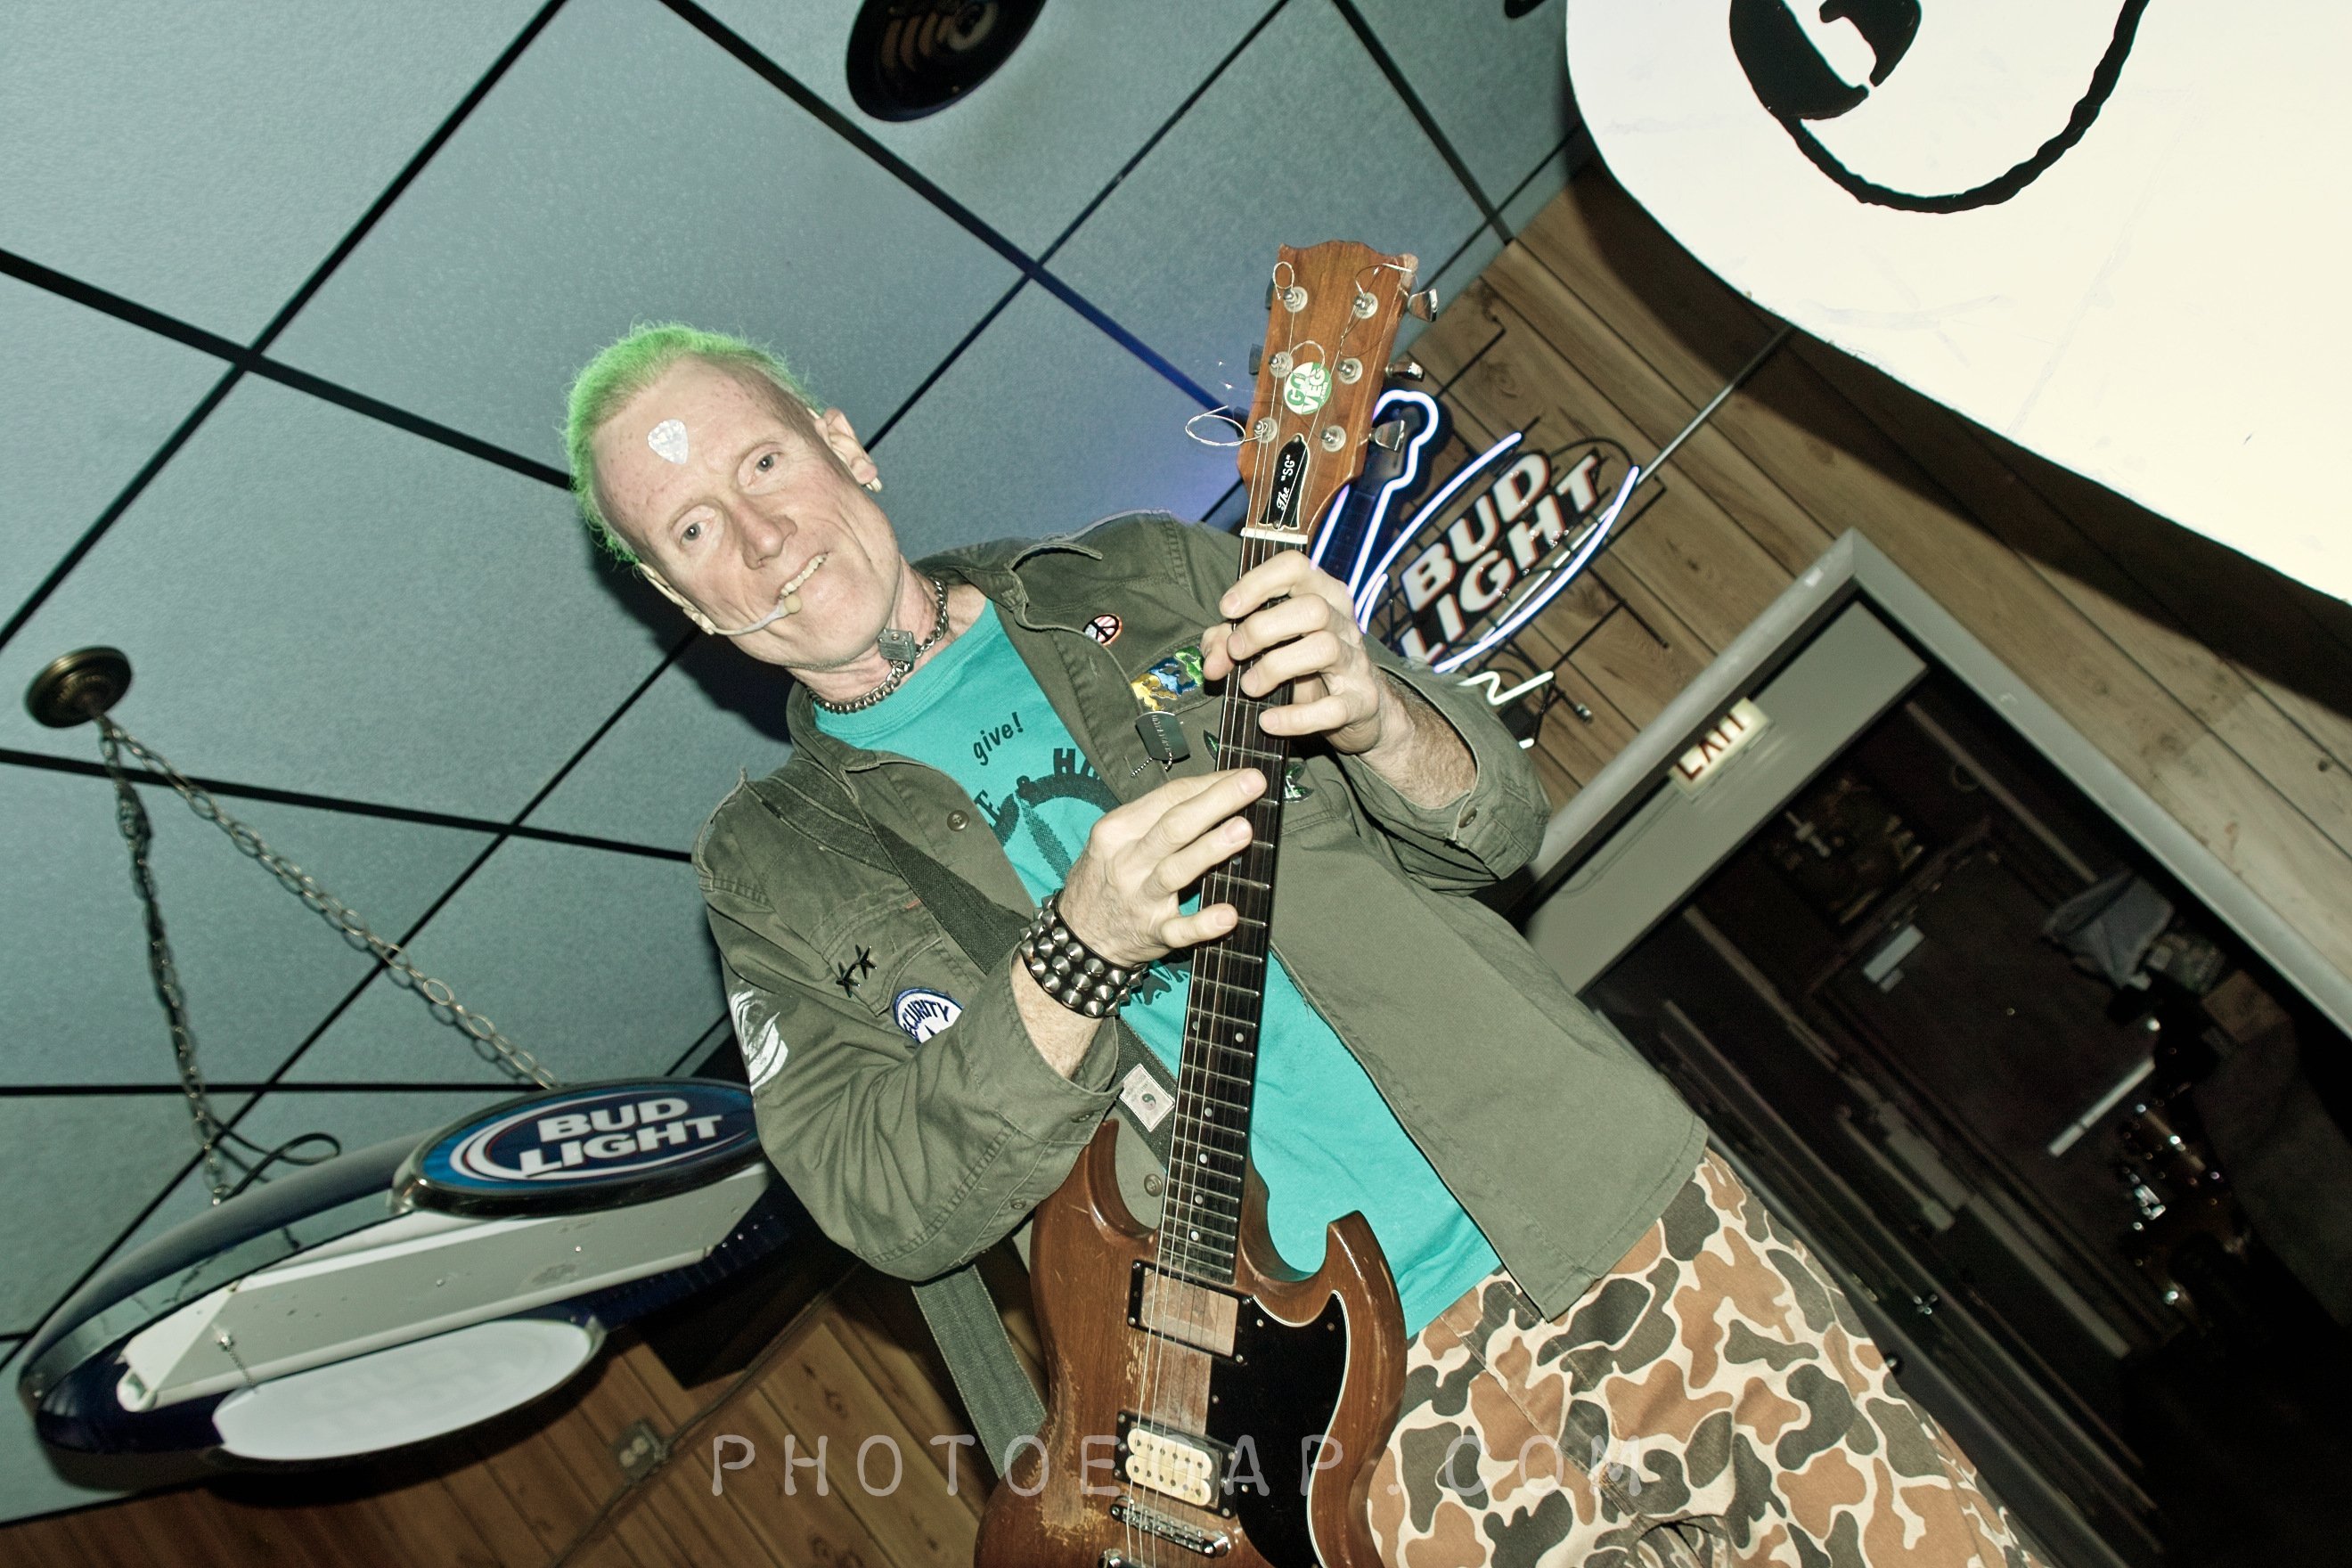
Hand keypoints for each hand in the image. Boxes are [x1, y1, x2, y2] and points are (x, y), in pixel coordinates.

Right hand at [1055, 768, 1265, 967]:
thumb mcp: (1115, 839)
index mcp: (1118, 830)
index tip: (1241, 774)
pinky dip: (1203, 924)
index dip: (1209, 783)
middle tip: (1252, 784)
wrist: (1076, 935)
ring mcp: (1140, 899)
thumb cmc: (1105, 877)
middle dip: (1216, 802)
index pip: (1168, 798)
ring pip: (1176, 870)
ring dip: (1210, 849)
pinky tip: (1228, 915)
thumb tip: (1213, 793)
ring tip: (1243, 830)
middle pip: (1174, 826)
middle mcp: (1128, 862)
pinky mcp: (1153, 932)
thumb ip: (1156, 818)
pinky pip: (1180, 929)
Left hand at [1201, 550, 1400, 755]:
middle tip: (1237, 652)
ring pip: (1324, 648)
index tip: (1228, 609)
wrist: (1361, 711)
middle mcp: (1344, 623)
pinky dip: (1295, 718)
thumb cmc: (1307, 668)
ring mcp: (1356, 662)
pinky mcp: (1361, 702)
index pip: (1296, 567)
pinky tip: (1269, 721)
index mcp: (1323, 595)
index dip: (1257, 582)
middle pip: (1311, 608)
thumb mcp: (1267, 647)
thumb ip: (1229, 644)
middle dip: (1262, 629)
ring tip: (1249, 686)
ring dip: (1275, 667)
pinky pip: (1332, 708)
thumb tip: (1212, 664)